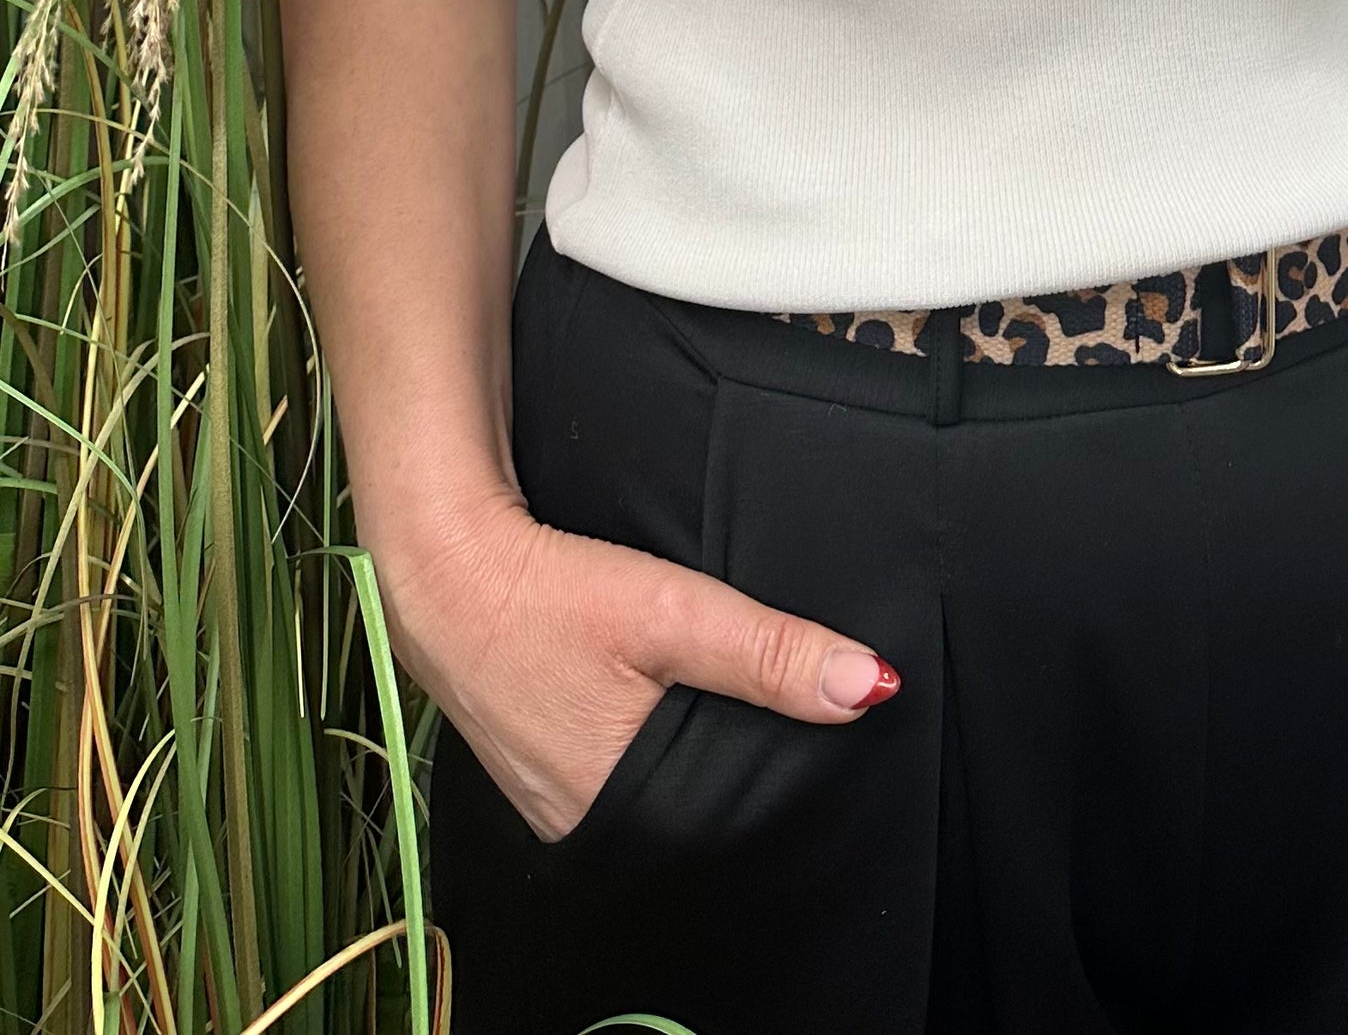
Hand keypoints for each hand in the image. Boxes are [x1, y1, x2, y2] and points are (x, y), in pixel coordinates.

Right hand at [374, 486, 900, 842]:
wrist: (441, 561)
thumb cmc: (548, 590)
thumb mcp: (671, 612)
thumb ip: (770, 653)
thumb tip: (869, 685)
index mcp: (620, 813)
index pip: (732, 819)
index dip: (777, 773)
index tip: (813, 726)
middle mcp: (583, 824)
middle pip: (694, 805)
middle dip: (737, 760)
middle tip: (775, 701)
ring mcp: (554, 800)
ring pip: (653, 786)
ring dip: (689, 745)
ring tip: (719, 692)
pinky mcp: (538, 765)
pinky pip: (613, 768)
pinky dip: (643, 736)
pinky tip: (655, 695)